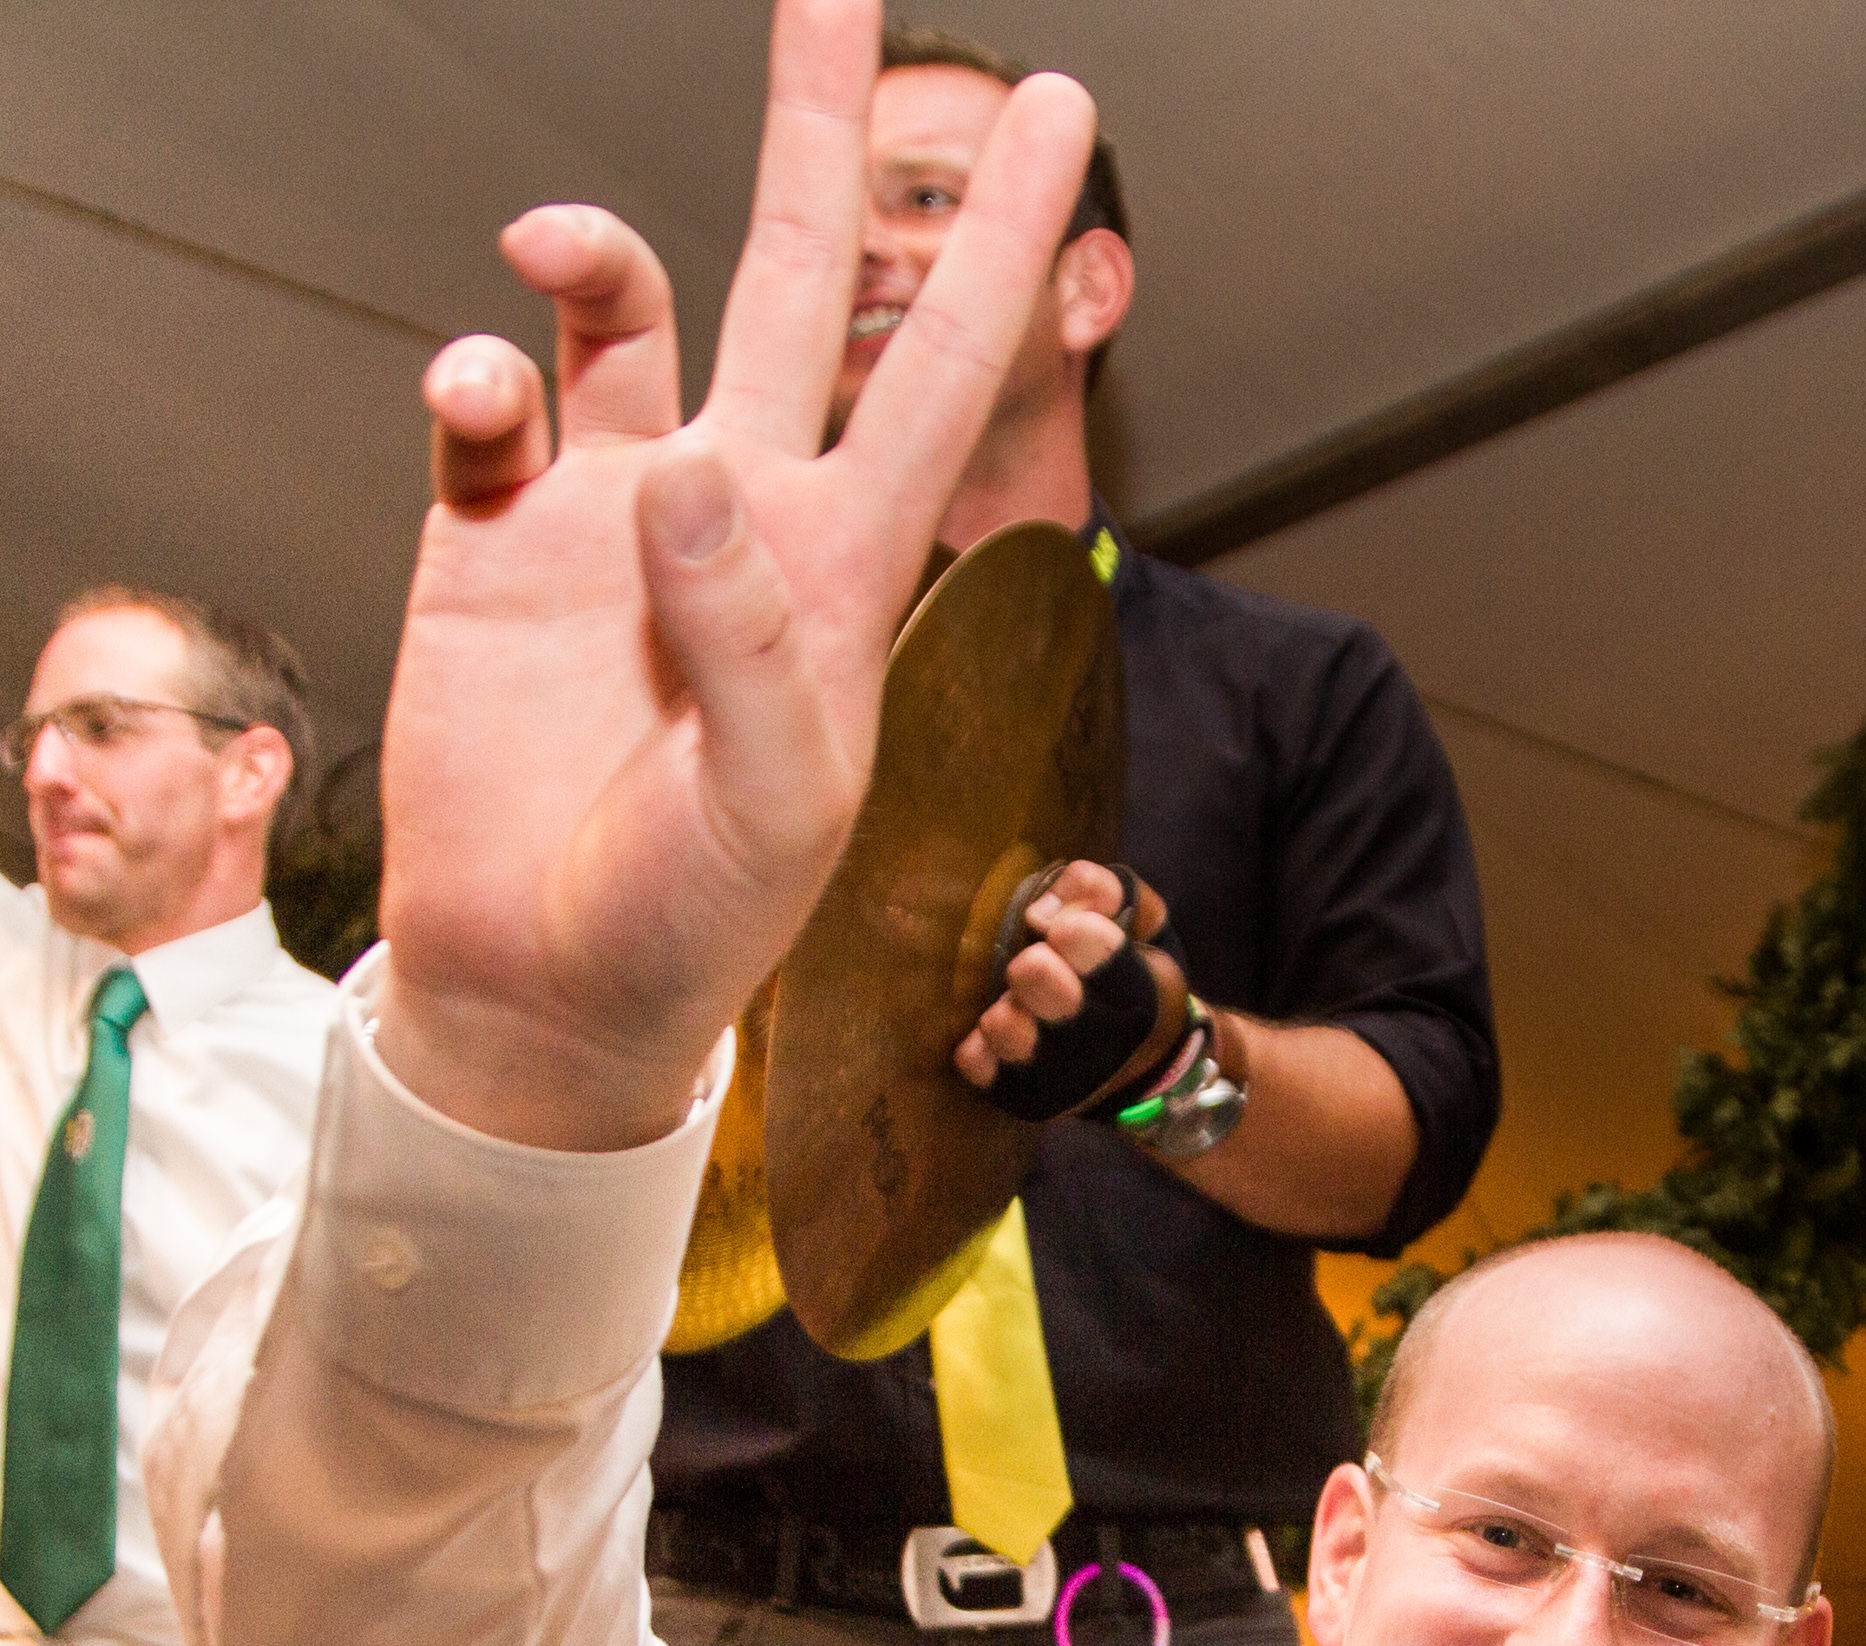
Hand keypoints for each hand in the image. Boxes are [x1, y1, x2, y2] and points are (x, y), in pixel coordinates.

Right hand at [373, 0, 1094, 1149]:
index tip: (1065, 113)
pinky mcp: (494, 540)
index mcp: (838, 572)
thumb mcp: (769, 810)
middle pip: (791, 283)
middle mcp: (733, 516)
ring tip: (546, 251)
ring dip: (586, 251)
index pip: (938, 373)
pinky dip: (477, 365)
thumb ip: (744, 641)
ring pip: (618, 313)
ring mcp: (610, 519)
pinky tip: (477, 391)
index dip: (1000, 246)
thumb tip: (684, 459)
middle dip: (814, 136)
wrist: (538, 990)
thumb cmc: (689, 930)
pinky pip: (490, 400)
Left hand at [953, 859, 1184, 1087]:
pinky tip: (1003, 1033)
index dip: (1076, 929)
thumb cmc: (1131, 979)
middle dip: (1034, 963)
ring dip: (1007, 1005)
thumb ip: (1107, 892)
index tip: (1066, 931)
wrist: (1140, 1065)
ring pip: (1003, 1024)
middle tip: (1036, 965)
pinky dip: (981, 1044)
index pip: (1096, 948)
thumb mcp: (1142, 923)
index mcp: (1139, 994)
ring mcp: (1061, 1076)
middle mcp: (1102, 1044)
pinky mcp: (1022, 1096)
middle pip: (1040, 980)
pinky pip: (975, 1061)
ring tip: (1021, 1003)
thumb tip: (1043, 906)